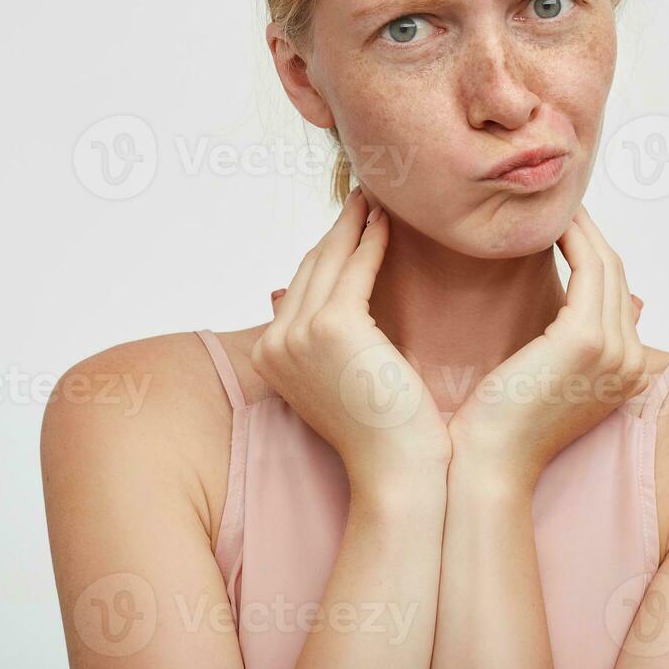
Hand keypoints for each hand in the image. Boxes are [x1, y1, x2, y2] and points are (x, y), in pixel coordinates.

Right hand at [252, 187, 450, 488]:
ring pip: (331, 261)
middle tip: (363, 198)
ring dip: (355, 225)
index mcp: (270, 356)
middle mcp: (275, 342)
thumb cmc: (382, 430)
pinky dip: (372, 242)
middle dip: (338, 230)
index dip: (326, 250)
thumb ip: (322, 340)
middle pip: (310, 268)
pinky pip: (356, 269)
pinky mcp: (334, 326)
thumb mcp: (338, 378)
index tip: (349, 223)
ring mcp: (299, 333)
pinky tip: (388, 224)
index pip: (300, 286)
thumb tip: (312, 298)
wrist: (398, 470)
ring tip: (376, 201)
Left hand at [446, 205, 649, 486]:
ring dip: (579, 225)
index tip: (562, 221)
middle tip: (556, 200)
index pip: (618, 293)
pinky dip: (569, 237)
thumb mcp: (550, 379)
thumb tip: (602, 308)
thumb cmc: (502, 426)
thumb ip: (576, 343)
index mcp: (628, 371)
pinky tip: (543, 224)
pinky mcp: (585, 338)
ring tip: (548, 202)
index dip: (593, 251)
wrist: (486, 465)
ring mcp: (614, 349)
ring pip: (605, 262)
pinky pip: (586, 267)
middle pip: (616, 272)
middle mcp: (631, 359)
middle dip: (589, 231)